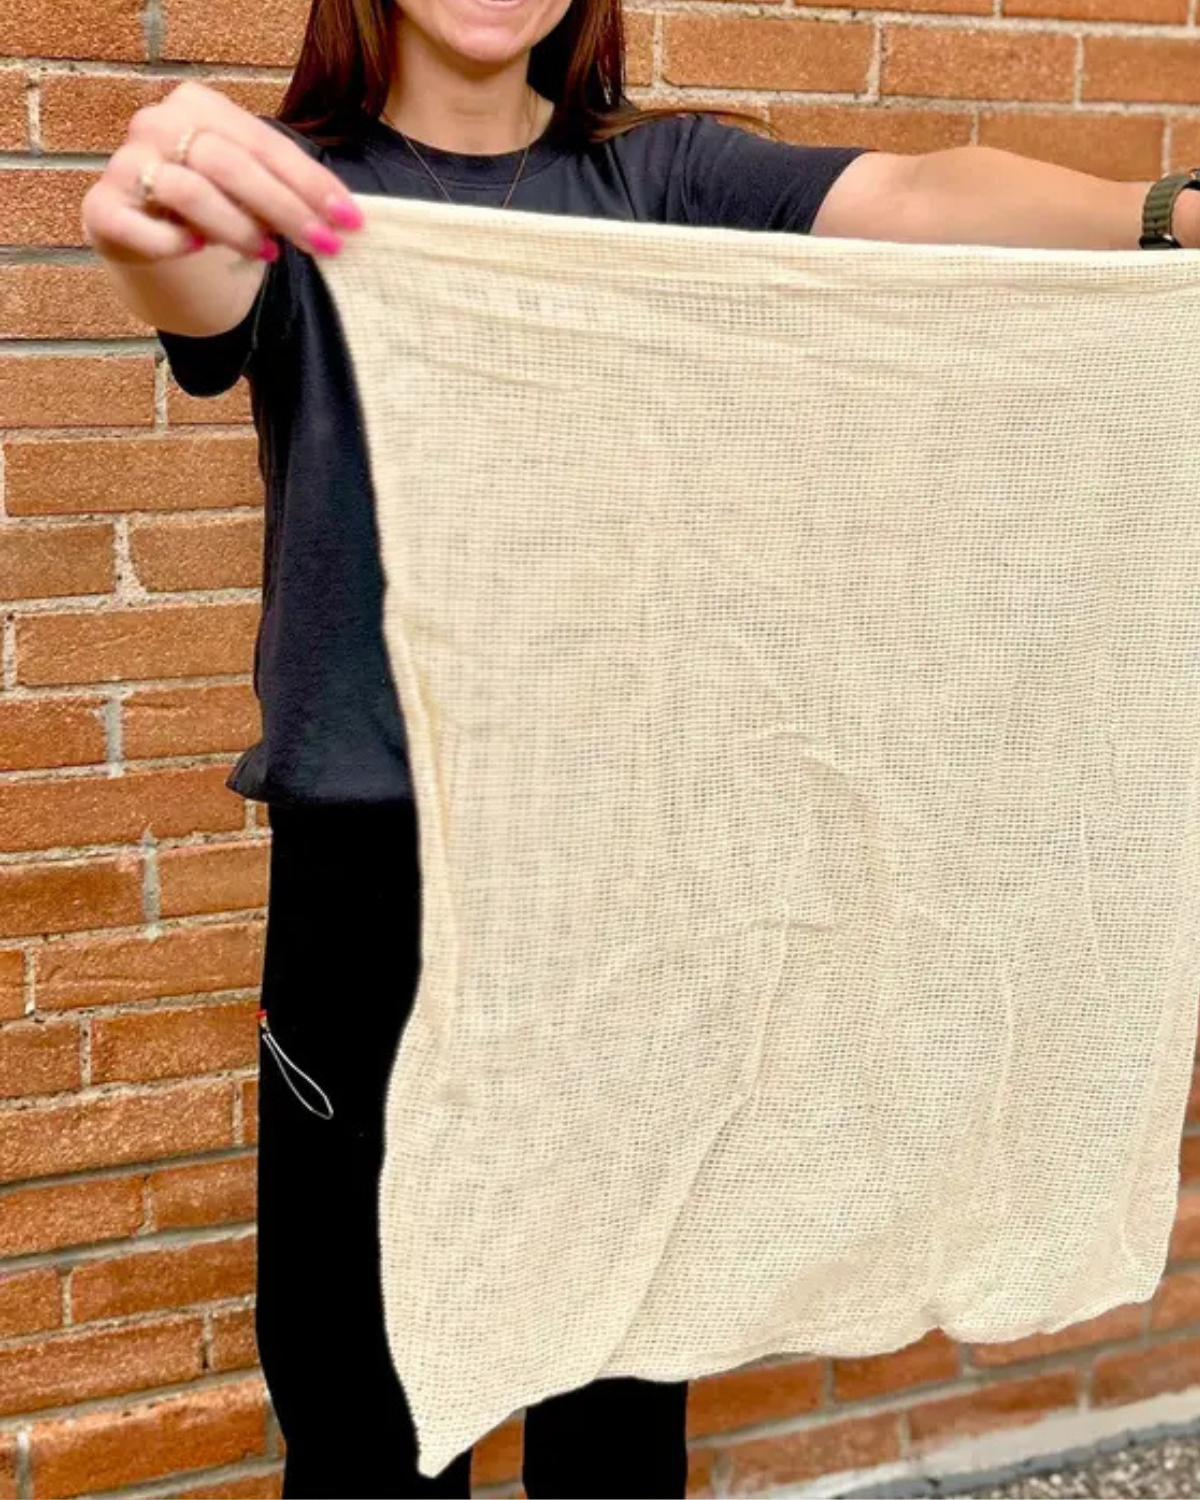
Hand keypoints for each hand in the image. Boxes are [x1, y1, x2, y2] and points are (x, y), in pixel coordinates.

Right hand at [81, 80, 362, 265]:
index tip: (350, 220)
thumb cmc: (214, 204)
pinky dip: (177, 242)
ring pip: (190, 192)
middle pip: (229, 164)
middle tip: (324, 246)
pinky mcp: (104, 210)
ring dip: (239, 229)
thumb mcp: (253, 189)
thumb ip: (288, 190)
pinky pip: (144, 229)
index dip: (311, 183)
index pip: (264, 143)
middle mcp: (156, 125)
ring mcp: (126, 166)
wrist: (149, 234)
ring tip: (271, 253)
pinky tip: (198, 249)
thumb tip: (344, 219)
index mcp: (199, 106)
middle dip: (285, 209)